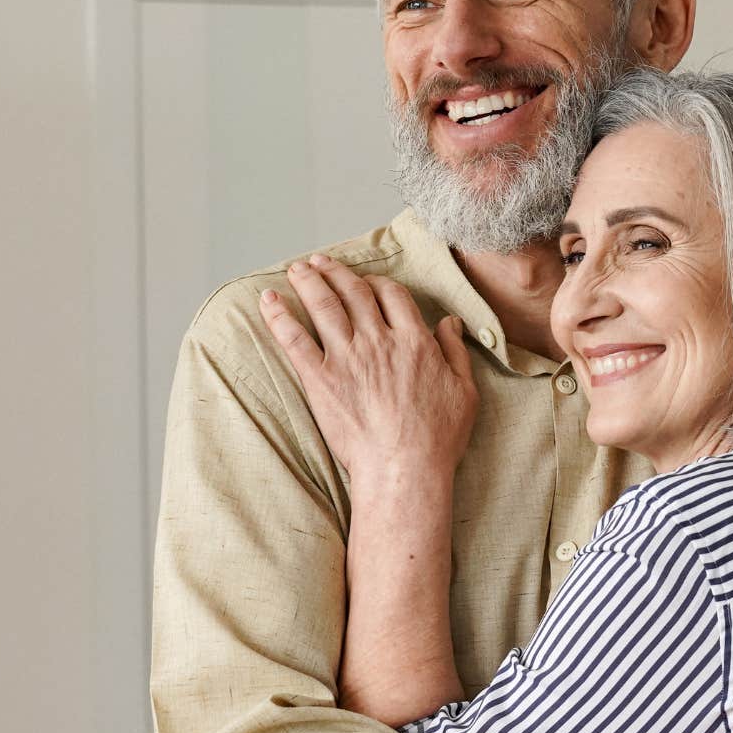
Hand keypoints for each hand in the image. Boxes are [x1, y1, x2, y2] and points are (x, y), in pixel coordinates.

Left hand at [259, 255, 476, 486]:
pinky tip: (268, 300)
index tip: (367, 282)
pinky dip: (279, 317)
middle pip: (354, 292)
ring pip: (324, 306)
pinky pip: (295, 340)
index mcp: (414, 341)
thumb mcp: (464, 391)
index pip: (392, 295)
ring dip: (308, 281)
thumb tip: (450, 322)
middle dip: (336, 272)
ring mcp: (347, 359)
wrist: (404, 469)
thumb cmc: (438, 438)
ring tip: (297, 269)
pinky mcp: (321, 380)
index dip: (378, 283)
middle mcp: (379, 341)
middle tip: (321, 262)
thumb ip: (455, 351)